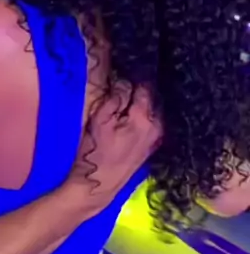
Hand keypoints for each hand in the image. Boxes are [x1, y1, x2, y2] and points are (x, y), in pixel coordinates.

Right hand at [67, 86, 161, 213]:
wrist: (100, 184)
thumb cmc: (96, 152)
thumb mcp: (100, 120)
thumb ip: (115, 98)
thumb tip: (125, 81)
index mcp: (146, 118)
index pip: (146, 86)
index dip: (135, 76)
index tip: (124, 69)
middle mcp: (158, 125)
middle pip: (153, 97)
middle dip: (141, 88)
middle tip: (125, 82)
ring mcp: (158, 136)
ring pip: (154, 108)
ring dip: (143, 101)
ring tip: (128, 96)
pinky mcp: (153, 144)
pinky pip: (153, 120)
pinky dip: (145, 113)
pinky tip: (132, 113)